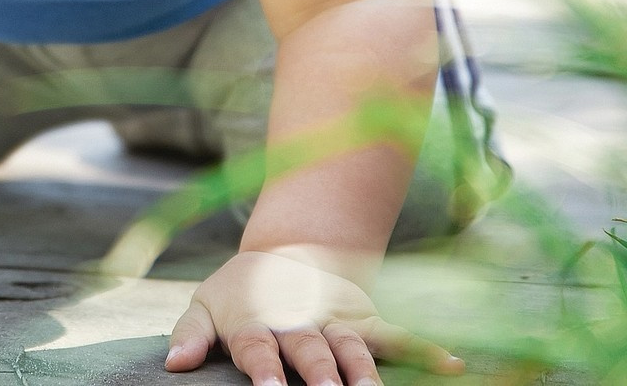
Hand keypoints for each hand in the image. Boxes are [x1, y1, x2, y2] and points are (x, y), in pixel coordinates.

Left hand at [164, 249, 461, 385]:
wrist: (284, 253)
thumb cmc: (238, 293)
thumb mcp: (204, 305)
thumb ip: (189, 335)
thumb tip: (174, 366)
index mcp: (256, 320)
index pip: (259, 348)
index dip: (266, 369)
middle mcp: (298, 321)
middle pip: (311, 351)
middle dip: (321, 374)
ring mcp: (334, 320)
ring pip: (353, 348)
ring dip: (363, 371)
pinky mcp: (363, 318)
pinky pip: (395, 335)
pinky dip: (424, 349)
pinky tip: (452, 365)